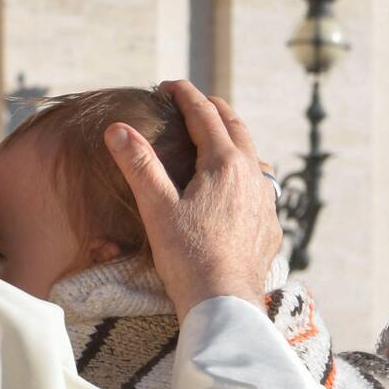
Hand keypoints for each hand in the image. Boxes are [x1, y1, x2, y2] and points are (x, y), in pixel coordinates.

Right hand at [103, 80, 279, 321]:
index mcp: (225, 164)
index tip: (167, 85)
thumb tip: (117, 129)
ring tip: (218, 137)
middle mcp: (252, 175)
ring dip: (234, 138)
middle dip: (213, 109)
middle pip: (236, 126)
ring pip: (253, 154)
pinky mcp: (270, 224)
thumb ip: (138, 165)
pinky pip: (261, 185)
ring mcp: (266, 200)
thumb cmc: (188, 257)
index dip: (185, 95)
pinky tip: (237, 186)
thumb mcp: (157, 208)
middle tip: (192, 102)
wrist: (224, 303)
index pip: (205, 115)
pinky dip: (246, 171)